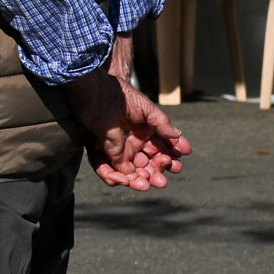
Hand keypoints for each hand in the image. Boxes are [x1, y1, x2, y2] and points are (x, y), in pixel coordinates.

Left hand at [61, 67, 189, 190]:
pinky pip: (109, 168)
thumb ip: (161, 123)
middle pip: (147, 163)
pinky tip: (128, 179)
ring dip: (141, 178)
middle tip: (163, 180)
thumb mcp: (145, 108)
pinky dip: (118, 176)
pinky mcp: (100, 150)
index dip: (170, 158)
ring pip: (130, 169)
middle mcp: (131, 143)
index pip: (160, 150)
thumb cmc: (120, 95)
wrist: (95, 89)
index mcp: (144, 133)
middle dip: (157, 172)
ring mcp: (116, 147)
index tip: (178, 164)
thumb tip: (178, 137)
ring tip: (149, 183)